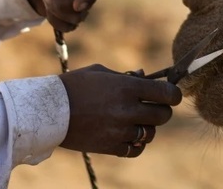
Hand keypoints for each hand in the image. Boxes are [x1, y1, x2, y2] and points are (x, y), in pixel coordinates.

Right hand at [58, 64, 182, 155]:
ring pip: (150, 133)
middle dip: (161, 110)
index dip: (173, 94)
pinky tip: (128, 135)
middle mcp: (127, 110)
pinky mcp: (111, 147)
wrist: (49, 111)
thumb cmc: (75, 85)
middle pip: (163, 115)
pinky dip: (136, 144)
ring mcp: (120, 130)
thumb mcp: (101, 72)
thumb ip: (126, 76)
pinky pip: (136, 149)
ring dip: (147, 127)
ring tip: (134, 120)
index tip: (171, 95)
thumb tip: (145, 76)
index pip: (167, 94)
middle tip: (152, 107)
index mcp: (127, 87)